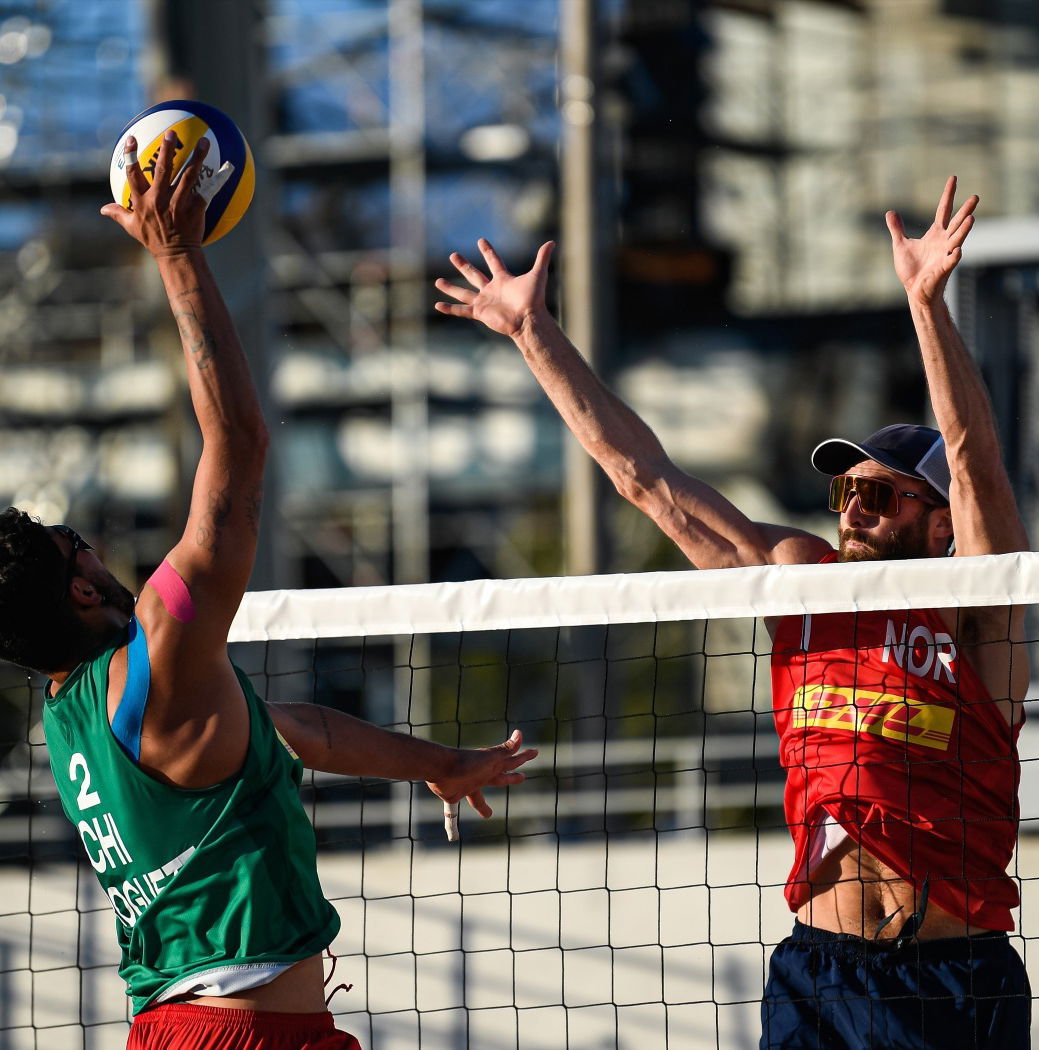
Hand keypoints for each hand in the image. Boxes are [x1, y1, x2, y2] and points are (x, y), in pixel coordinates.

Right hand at [100, 131, 211, 256]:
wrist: (176, 255)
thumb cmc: (154, 240)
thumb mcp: (132, 227)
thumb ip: (118, 214)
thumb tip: (103, 209)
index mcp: (142, 201)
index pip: (133, 175)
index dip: (131, 155)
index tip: (132, 139)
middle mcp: (160, 200)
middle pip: (162, 170)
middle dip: (166, 150)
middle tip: (171, 133)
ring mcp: (178, 204)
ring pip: (188, 176)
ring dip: (196, 157)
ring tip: (203, 141)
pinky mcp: (195, 209)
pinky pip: (207, 191)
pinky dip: (218, 179)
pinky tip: (227, 167)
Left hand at [425, 729, 536, 818]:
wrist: (441, 768)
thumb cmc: (467, 762)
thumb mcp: (489, 758)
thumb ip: (506, 750)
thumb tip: (519, 733)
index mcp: (492, 766)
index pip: (512, 761)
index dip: (524, 757)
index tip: (535, 752)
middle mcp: (482, 775)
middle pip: (501, 778)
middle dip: (512, 778)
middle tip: (523, 777)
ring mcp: (468, 785)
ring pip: (479, 798)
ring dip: (484, 805)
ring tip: (488, 814)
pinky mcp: (455, 794)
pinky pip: (455, 810)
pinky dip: (453, 819)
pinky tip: (452, 830)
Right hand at [434, 239, 553, 338]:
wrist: (527, 319)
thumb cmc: (533, 299)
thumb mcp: (537, 275)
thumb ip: (542, 258)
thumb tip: (552, 242)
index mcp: (503, 279)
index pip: (494, 262)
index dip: (488, 251)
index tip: (481, 241)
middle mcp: (491, 289)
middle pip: (474, 274)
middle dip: (463, 265)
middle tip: (453, 255)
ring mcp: (484, 301)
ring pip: (463, 292)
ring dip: (450, 287)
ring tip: (437, 281)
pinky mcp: (480, 312)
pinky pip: (462, 310)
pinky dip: (450, 309)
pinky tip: (437, 306)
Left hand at [886, 175, 977, 304]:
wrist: (914, 290)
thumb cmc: (912, 269)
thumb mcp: (901, 245)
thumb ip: (897, 229)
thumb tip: (890, 212)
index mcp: (935, 234)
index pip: (944, 210)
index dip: (948, 194)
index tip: (954, 178)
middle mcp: (944, 241)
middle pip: (957, 222)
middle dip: (966, 210)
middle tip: (975, 197)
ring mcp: (945, 254)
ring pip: (957, 239)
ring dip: (963, 230)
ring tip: (971, 218)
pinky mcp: (943, 269)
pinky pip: (950, 261)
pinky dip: (953, 256)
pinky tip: (957, 250)